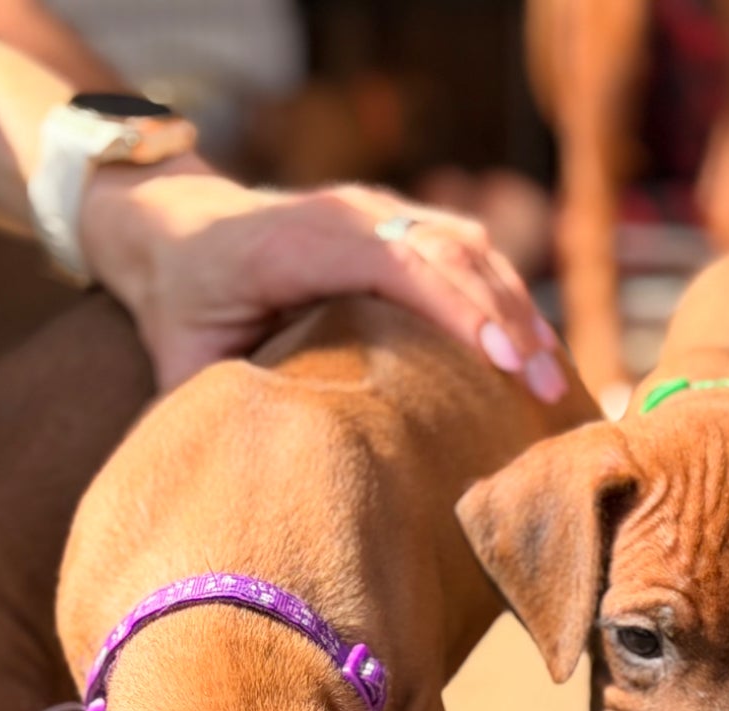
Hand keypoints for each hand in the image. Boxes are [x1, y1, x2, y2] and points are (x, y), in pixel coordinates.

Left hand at [80, 156, 570, 399]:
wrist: (176, 225)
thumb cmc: (183, 301)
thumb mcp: (181, 355)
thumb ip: (211, 403)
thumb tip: (244, 478)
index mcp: (297, 241)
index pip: (397, 261)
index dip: (455, 306)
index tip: (501, 358)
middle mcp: (349, 213)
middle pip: (448, 250)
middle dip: (505, 318)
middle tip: (544, 390)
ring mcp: (380, 213)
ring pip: (469, 248)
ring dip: (516, 309)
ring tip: (551, 381)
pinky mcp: (401, 225)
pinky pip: (467, 253)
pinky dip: (504, 298)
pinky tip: (530, 353)